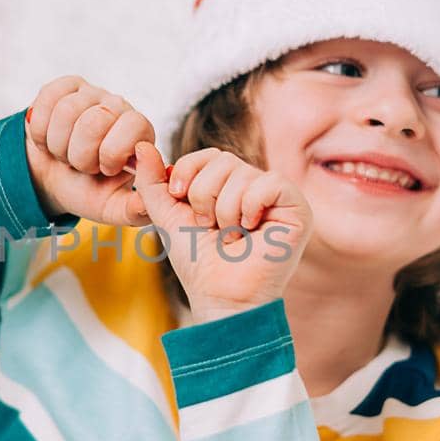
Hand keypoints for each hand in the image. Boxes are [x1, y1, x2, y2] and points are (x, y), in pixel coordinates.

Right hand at [24, 76, 154, 227]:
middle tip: (81, 165)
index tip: (104, 170)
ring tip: (65, 153)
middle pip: (95, 120)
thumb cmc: (86, 190)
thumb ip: (136, 209)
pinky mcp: (62, 88)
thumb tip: (153, 202)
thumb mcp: (112, 207)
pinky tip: (48, 139)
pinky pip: (47, 100)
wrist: (51, 180)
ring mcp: (90, 93)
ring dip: (59, 145)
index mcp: (138, 132)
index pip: (134, 126)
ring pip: (67, 111)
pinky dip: (40, 130)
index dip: (112, 153)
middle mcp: (117, 106)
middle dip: (80, 155)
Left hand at [131, 142, 312, 321]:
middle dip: (204, 197)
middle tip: (212, 228)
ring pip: (242, 174)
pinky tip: (251, 231)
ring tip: (231, 236)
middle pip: (223, 161)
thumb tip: (141, 144)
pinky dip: (250, 209)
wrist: (219, 296)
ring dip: (225, 211)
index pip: (207, 155)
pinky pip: (269, 183)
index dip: (188, 173)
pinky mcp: (298, 208)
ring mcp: (278, 196)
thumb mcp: (166, 215)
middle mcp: (255, 185)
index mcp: (228, 185)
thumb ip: (152, 181)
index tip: (180, 201)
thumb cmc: (197, 261)